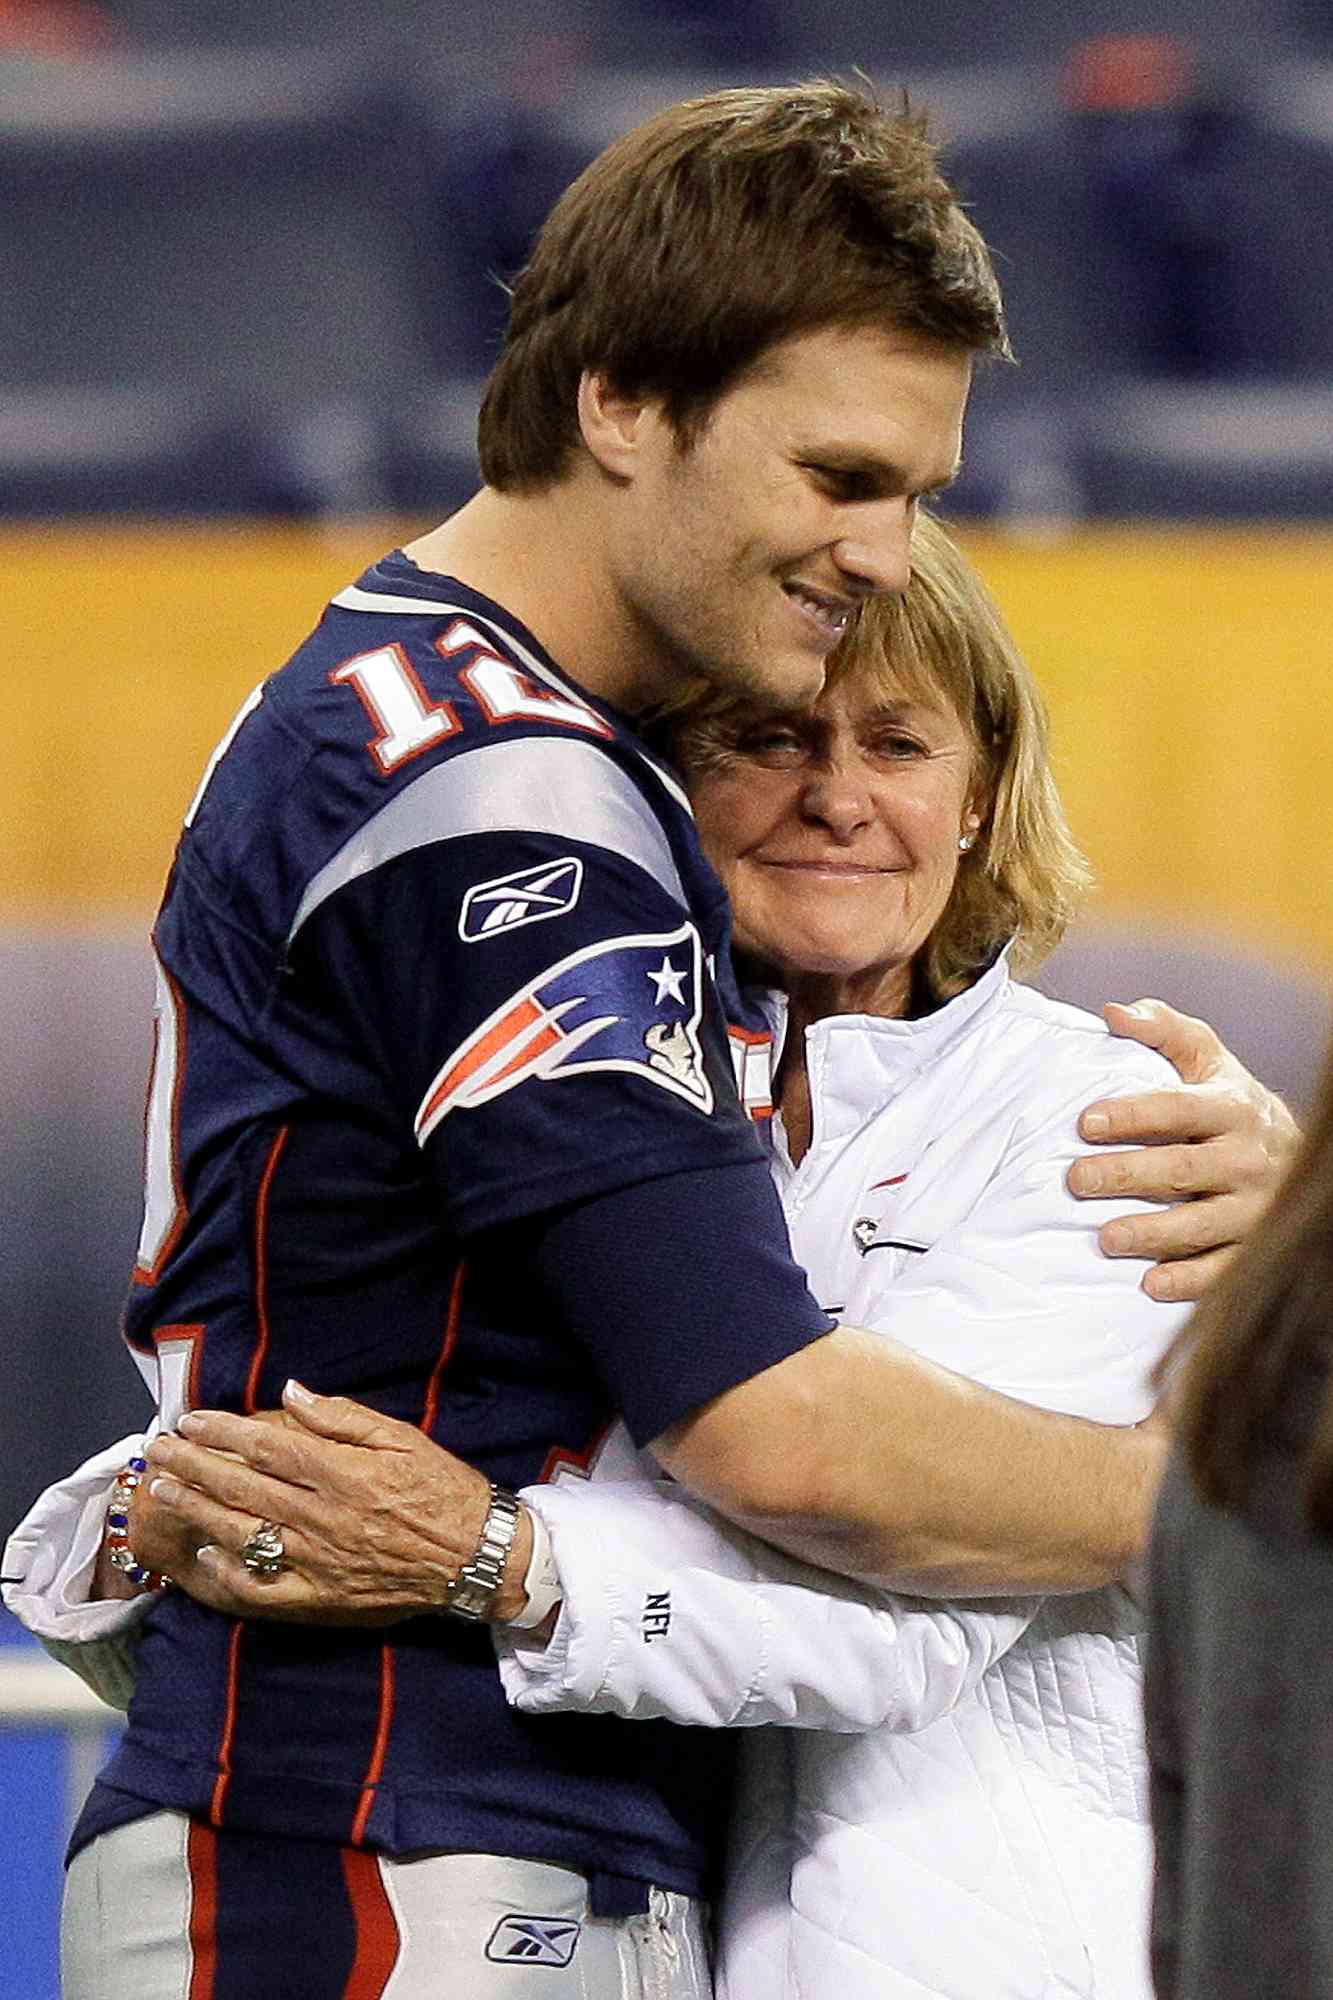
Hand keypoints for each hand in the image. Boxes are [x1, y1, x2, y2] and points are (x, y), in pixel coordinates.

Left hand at [143, 1382, 531, 1625]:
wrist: (474, 1555)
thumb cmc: (441, 1488)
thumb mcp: (402, 1436)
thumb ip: (342, 1416)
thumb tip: (290, 1392)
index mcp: (342, 1473)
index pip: (266, 1447)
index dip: (222, 1433)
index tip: (190, 1421)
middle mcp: (323, 1516)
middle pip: (243, 1487)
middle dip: (193, 1466)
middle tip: (157, 1451)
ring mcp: (318, 1561)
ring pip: (244, 1533)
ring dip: (199, 1510)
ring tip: (165, 1491)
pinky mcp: (321, 1597)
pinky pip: (265, 1588)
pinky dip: (231, 1573)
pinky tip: (205, 1553)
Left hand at [1068, 998, 1299, 1301]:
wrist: (1302, 1155)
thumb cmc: (1230, 1103)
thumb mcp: (1206, 1057)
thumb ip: (1162, 1029)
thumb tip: (1112, 1013)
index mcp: (1230, 1107)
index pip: (1176, 1109)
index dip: (1131, 1115)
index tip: (1085, 1122)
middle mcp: (1245, 1157)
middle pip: (1181, 1168)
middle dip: (1127, 1176)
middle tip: (1077, 1180)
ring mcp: (1252, 1206)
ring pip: (1201, 1223)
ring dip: (1153, 1233)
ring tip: (1106, 1238)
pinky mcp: (1253, 1245)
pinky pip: (1223, 1268)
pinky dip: (1189, 1280)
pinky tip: (1151, 1285)